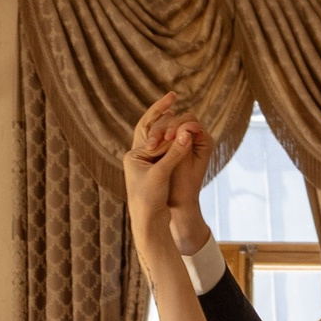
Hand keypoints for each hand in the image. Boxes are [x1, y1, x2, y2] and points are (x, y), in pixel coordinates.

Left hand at [124, 92, 202, 236]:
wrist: (149, 223)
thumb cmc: (149, 199)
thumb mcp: (162, 173)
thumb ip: (174, 152)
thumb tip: (186, 132)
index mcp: (134, 155)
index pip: (148, 128)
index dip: (161, 112)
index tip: (173, 97)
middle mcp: (138, 158)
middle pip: (156, 133)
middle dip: (168, 121)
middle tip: (179, 106)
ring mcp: (148, 166)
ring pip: (164, 143)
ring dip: (174, 134)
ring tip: (187, 125)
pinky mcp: (157, 174)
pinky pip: (169, 154)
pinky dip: (177, 146)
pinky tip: (187, 141)